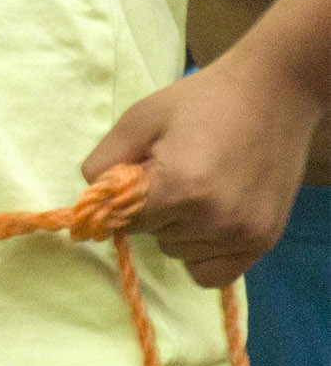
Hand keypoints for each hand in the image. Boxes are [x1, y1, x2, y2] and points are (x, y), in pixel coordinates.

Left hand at [82, 48, 324, 285]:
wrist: (275, 92)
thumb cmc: (202, 100)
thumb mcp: (139, 119)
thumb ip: (103, 162)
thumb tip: (90, 201)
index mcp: (180, 189)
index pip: (123, 220)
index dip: (123, 198)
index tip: (141, 174)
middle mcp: (214, 220)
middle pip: (152, 235)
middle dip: (153, 209)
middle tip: (179, 170)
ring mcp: (242, 234)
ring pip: (178, 251)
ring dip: (178, 228)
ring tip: (202, 186)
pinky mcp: (263, 241)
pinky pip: (212, 272)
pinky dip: (201, 252)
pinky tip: (208, 220)